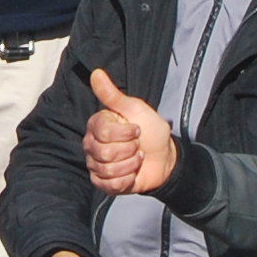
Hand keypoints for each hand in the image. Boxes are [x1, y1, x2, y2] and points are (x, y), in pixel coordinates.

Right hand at [80, 67, 178, 196]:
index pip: (103, 132)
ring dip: (130, 165)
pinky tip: (132, 173)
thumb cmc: (151, 131)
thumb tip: (96, 72)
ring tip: (137, 158)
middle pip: (104, 152)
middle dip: (130, 150)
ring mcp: (96, 164)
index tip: (137, 130)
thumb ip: (112, 94)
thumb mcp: (135, 109)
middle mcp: (92, 144)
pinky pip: (109, 184)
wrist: (164, 158)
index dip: (125, 133)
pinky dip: (127, 179)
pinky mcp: (102, 182)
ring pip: (108, 169)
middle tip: (137, 146)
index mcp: (98, 125)